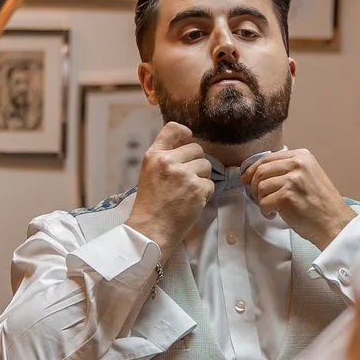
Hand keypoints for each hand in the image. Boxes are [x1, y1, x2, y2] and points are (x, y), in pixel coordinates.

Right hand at [127, 121, 214, 247]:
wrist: (150, 230)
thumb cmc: (149, 204)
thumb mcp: (149, 173)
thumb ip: (164, 157)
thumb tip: (186, 144)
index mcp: (153, 155)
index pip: (174, 128)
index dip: (185, 135)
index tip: (186, 144)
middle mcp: (168, 161)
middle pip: (197, 149)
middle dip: (195, 163)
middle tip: (185, 179)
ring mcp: (184, 175)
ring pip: (206, 166)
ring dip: (201, 179)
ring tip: (187, 192)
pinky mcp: (197, 189)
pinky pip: (210, 184)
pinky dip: (205, 194)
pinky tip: (191, 202)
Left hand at [243, 148, 351, 243]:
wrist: (335, 223)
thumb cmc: (321, 203)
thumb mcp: (308, 175)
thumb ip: (287, 168)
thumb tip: (256, 171)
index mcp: (302, 156)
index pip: (266, 158)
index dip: (252, 169)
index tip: (245, 178)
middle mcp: (297, 164)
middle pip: (260, 171)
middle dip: (253, 186)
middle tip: (258, 197)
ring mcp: (292, 180)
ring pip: (259, 187)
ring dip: (261, 200)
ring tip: (272, 207)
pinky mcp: (287, 197)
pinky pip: (263, 202)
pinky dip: (266, 211)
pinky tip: (274, 214)